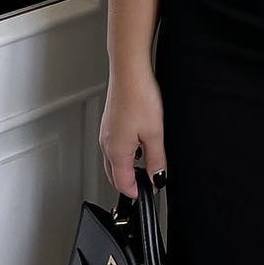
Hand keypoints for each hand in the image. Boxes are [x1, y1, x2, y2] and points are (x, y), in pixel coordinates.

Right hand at [100, 70, 168, 198]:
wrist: (128, 71)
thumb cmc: (138, 96)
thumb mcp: (154, 134)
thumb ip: (156, 160)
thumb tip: (157, 178)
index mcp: (116, 151)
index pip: (122, 184)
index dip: (137, 192)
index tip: (148, 193)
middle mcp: (106, 143)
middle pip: (114, 175)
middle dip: (129, 183)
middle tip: (146, 184)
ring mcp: (106, 132)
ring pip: (112, 160)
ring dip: (126, 168)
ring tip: (144, 166)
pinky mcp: (109, 122)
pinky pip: (113, 146)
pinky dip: (123, 153)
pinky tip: (137, 144)